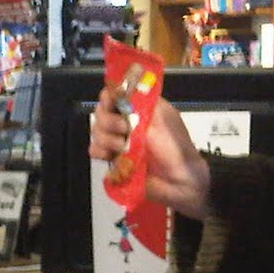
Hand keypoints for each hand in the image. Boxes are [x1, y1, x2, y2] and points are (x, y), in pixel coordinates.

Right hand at [87, 90, 213, 220]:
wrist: (178, 182)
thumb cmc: (175, 148)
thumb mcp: (163, 118)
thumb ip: (142, 103)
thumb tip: (122, 90)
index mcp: (140, 109)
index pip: (115, 94)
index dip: (110, 97)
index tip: (112, 103)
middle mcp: (127, 122)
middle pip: (101, 112)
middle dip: (108, 120)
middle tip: (123, 129)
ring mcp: (119, 141)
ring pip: (96, 131)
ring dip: (107, 138)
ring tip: (123, 147)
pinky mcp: (114, 159)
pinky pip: (95, 150)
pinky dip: (100, 152)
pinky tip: (111, 156)